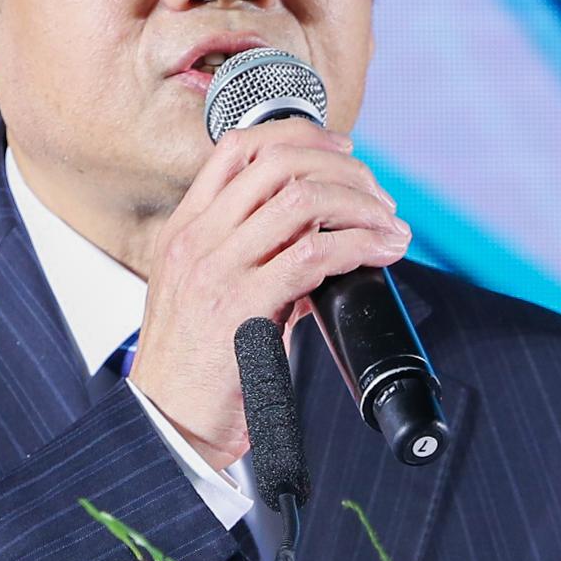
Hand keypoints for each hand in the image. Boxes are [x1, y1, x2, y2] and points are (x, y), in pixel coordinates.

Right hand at [128, 121, 407, 468]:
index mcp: (185, 229)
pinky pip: (316, 254)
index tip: (343, 151)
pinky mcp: (243, 307)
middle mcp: (196, 239)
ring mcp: (217, 270)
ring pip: (303, 200)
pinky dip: (361, 244)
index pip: (239, 149)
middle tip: (379, 198)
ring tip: (390, 226)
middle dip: (344, 170)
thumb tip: (325, 242)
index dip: (300, 136)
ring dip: (361, 205)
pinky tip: (384, 251)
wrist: (169, 424)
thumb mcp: (212, 295)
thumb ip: (258, 260)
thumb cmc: (197, 367)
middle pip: (279, 164)